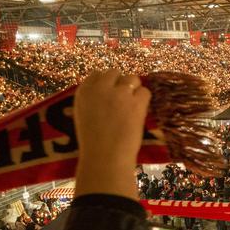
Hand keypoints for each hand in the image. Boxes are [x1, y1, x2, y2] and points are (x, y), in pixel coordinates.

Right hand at [74, 70, 150, 198]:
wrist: (105, 157)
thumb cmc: (93, 143)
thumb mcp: (84, 115)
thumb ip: (93, 100)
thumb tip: (107, 92)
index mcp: (84, 91)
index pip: (97, 74)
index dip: (106, 82)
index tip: (110, 92)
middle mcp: (100, 87)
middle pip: (115, 72)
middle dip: (120, 83)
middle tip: (123, 99)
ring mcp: (119, 93)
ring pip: (132, 78)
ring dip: (134, 89)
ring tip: (132, 106)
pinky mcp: (136, 101)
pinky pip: (145, 91)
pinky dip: (144, 101)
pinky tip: (139, 113)